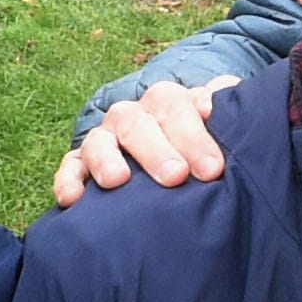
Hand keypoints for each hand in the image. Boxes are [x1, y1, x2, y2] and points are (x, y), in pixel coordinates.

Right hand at [49, 78, 232, 208]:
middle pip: (140, 124)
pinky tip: (72, 199)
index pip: (181, 107)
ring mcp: (106, 138)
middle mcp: (136, 116)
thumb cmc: (205, 147)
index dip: (195, 134)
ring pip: (100, 140)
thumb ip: (231, 109)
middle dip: (158, 151)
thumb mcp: (224, 125)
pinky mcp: (81, 162)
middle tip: (176, 177)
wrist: (172, 153)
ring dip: (107, 158)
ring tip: (118, 180)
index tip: (212, 167)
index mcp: (171, 103)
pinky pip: (69, 166)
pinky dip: (67, 180)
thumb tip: (233, 103)